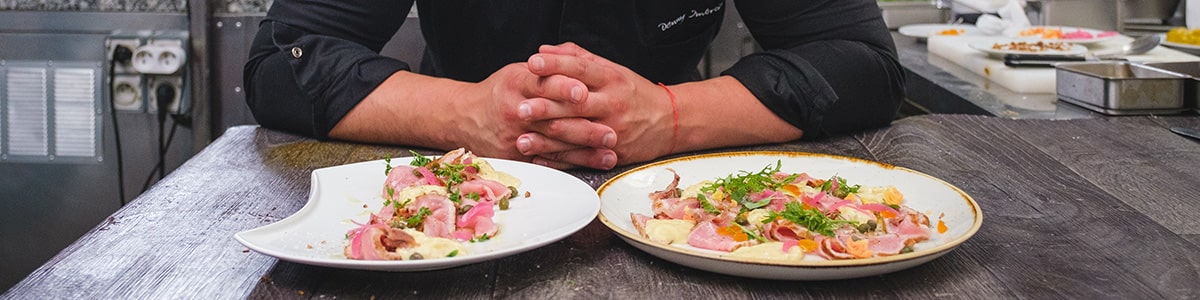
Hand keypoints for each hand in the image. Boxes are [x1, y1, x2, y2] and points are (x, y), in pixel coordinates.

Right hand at [452, 62, 617, 168]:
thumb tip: (581, 64)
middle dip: (584, 127)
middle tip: (611, 132)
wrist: (466, 117)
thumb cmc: (500, 92)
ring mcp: (515, 136)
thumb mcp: (519, 72)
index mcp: (516, 83)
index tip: (585, 92)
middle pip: (553, 119)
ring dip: (585, 150)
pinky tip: (590, 164)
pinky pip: (546, 161)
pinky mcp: (516, 156)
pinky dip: (571, 164)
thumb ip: (549, 69)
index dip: (564, 88)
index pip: (544, 84)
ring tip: (609, 152)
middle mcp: (515, 110)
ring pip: (554, 144)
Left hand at [519, 42, 676, 166]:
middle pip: (576, 104)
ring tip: (522, 140)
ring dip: (547, 139)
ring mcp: (613, 130)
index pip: (581, 69)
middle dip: (546, 107)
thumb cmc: (636, 94)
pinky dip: (558, 160)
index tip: (533, 63)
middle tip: (521, 108)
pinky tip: (539, 158)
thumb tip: (545, 50)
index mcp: (612, 79)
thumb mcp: (612, 69)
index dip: (556, 65)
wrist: (671, 122)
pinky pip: (582, 158)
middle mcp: (613, 103)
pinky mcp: (613, 152)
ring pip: (576, 135)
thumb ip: (578, 58)